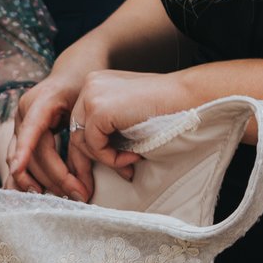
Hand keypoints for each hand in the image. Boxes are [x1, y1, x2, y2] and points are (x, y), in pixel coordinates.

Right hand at [6, 40, 111, 199]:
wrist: (74, 69)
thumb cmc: (84, 85)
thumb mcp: (87, 102)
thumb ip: (84, 134)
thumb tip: (92, 167)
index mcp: (40, 101)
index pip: (31, 130)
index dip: (25, 151)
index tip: (17, 169)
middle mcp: (24, 113)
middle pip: (33, 153)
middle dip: (53, 178)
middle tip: (77, 194)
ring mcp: (19, 125)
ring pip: (23, 161)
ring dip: (39, 182)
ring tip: (60, 198)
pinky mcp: (21, 135)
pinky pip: (19, 161)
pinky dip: (23, 179)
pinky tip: (26, 195)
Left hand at [67, 67, 195, 191]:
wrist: (186, 97)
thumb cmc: (166, 107)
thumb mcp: (128, 115)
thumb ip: (109, 128)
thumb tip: (94, 157)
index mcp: (97, 84)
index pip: (81, 122)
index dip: (91, 149)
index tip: (100, 169)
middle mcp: (90, 85)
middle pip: (76, 132)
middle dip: (91, 160)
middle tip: (108, 178)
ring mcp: (91, 95)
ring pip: (82, 142)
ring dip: (106, 159)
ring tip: (130, 162)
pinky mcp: (98, 108)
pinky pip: (94, 145)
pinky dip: (111, 158)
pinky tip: (133, 155)